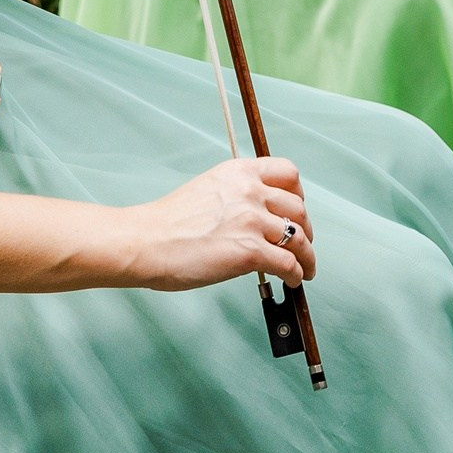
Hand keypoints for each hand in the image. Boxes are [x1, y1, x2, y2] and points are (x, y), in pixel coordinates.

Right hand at [117, 156, 317, 290]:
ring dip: (307, 255)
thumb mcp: (207, 189)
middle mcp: (250, 191)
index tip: (297, 208)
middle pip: (298, 207)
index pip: (287, 172)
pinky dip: (297, 273)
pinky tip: (293, 279)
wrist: (145, 241)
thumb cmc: (167, 223)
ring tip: (305, 268)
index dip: (298, 194)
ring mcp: (252, 220)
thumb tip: (257, 216)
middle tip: (302, 242)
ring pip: (299, 237)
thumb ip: (235, 195)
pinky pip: (289, 262)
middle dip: (305, 228)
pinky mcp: (250, 251)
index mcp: (239, 172)